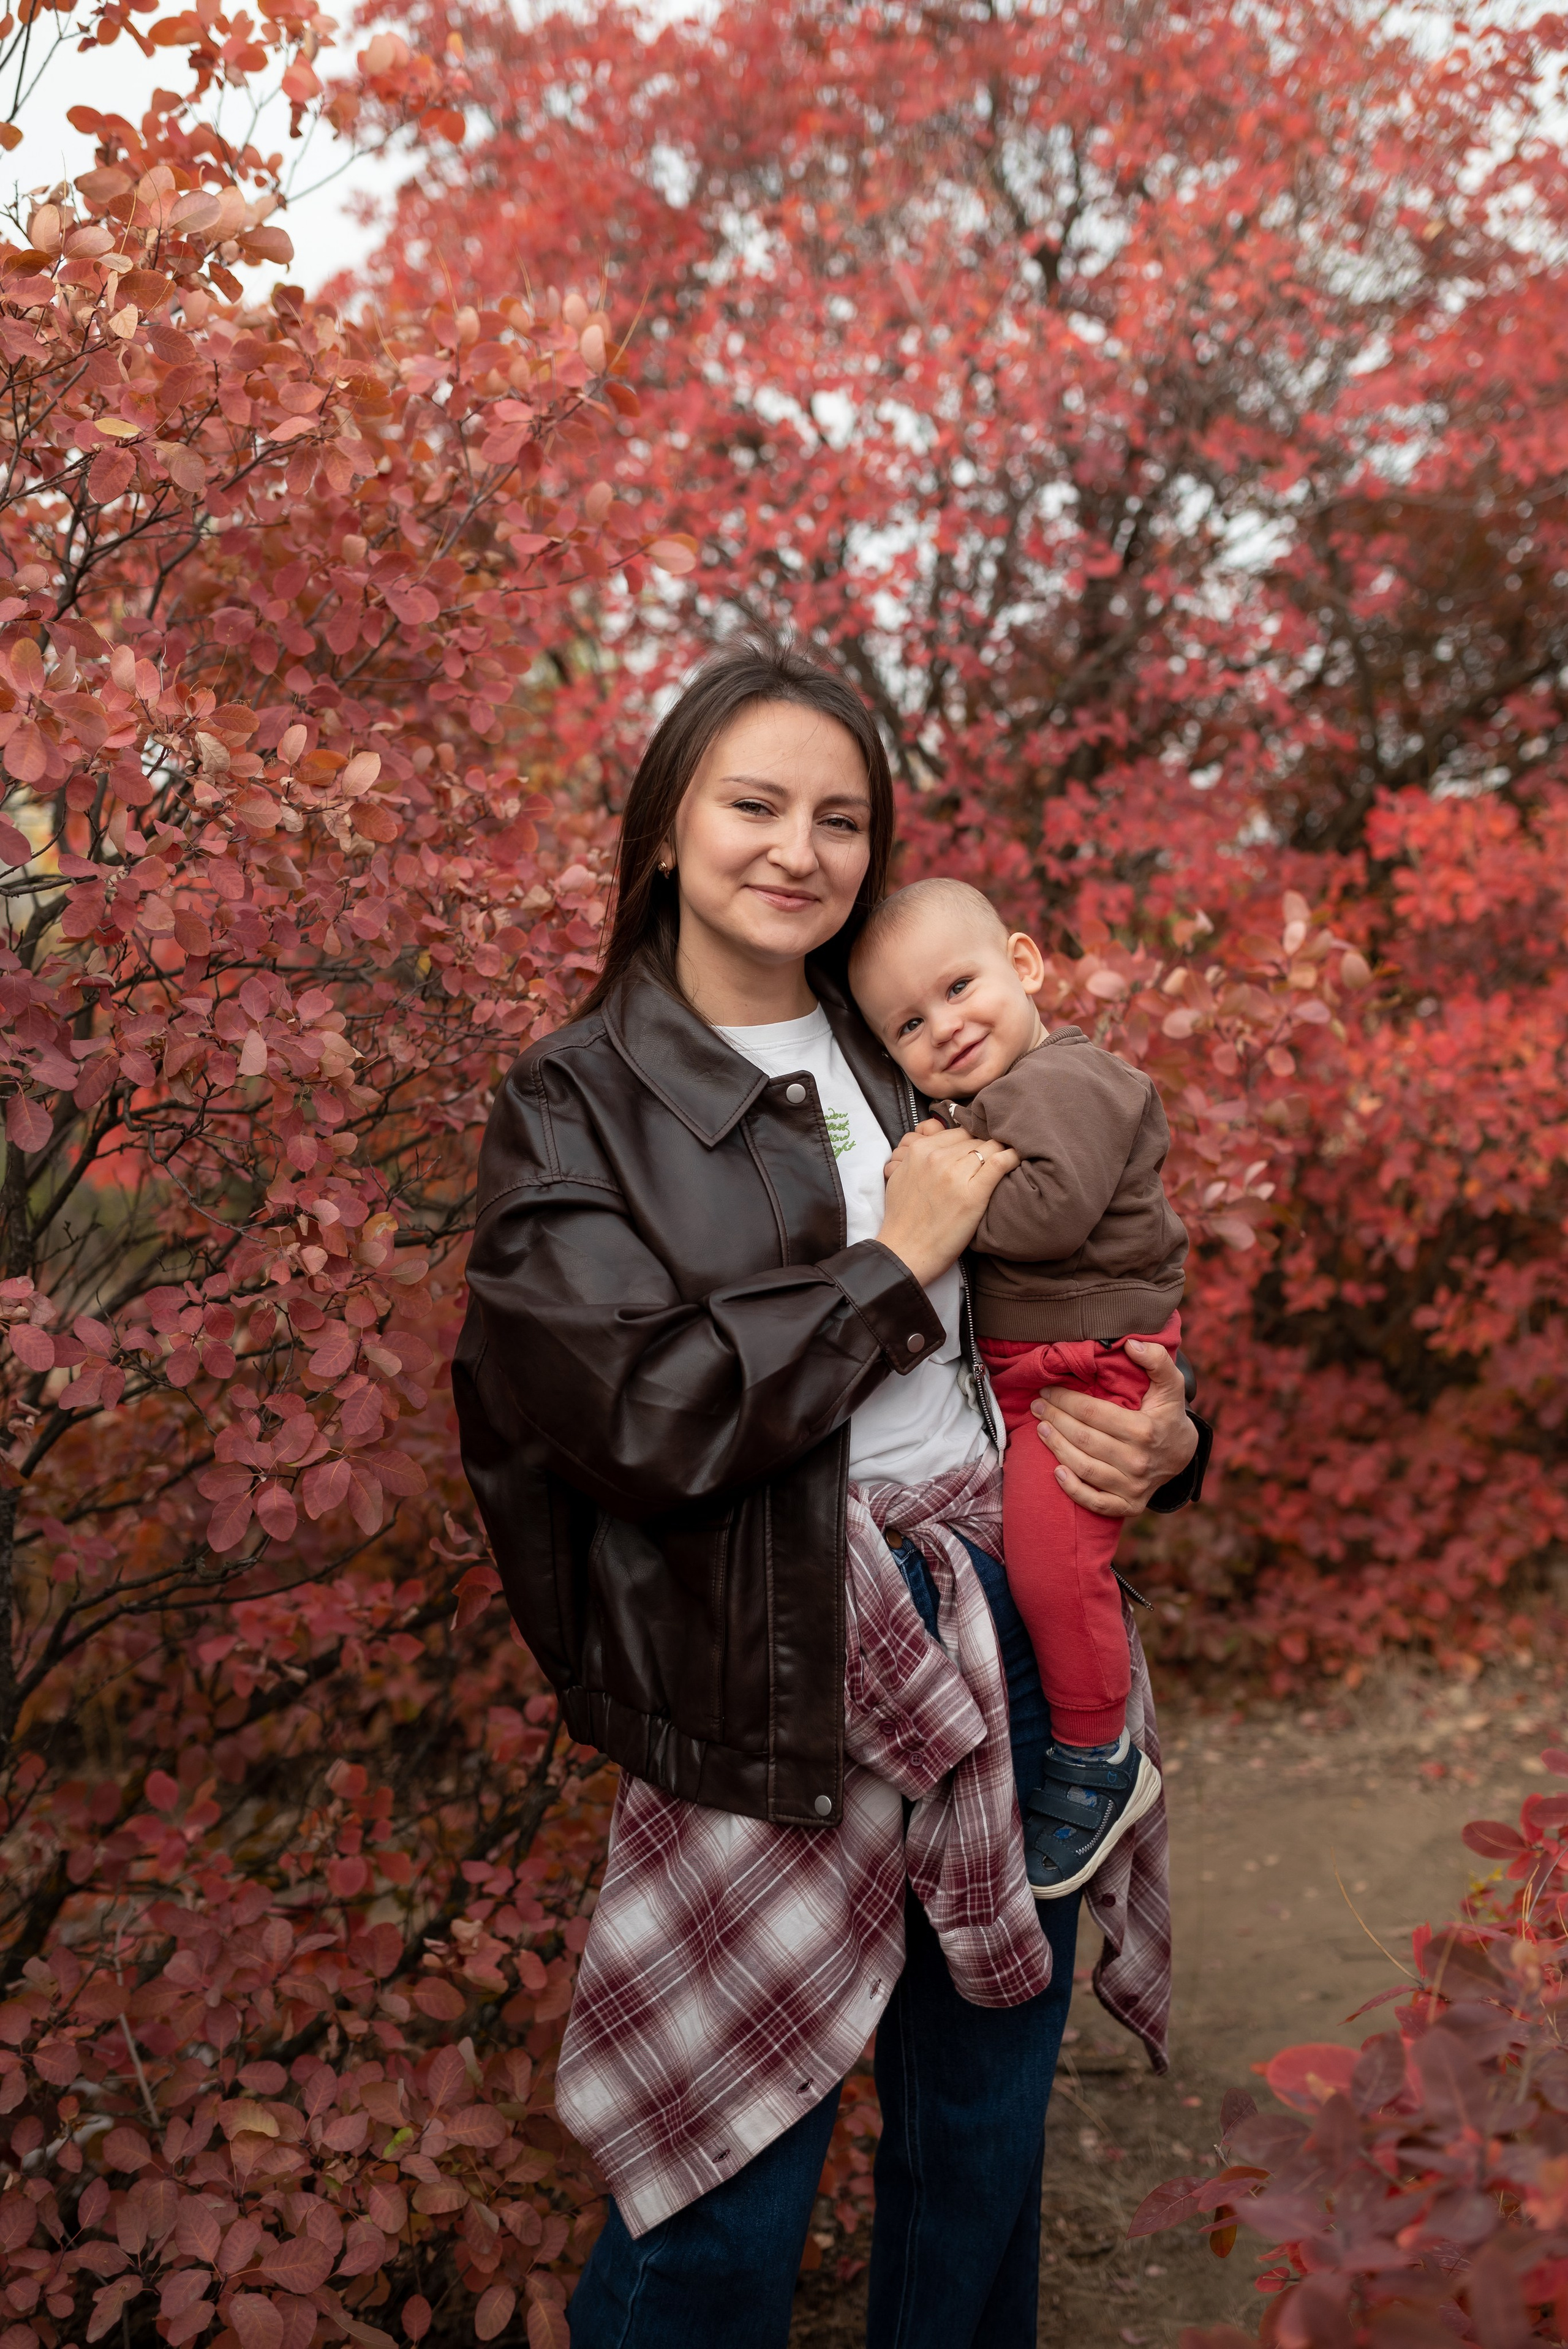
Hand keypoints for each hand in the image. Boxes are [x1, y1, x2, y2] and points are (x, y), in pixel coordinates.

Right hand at [877, 1123, 1017, 1289]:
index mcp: (920, 1151)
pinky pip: (999, 1163)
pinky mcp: (973, 1195)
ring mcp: (955, 1175)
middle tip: (991, 1162)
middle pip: (974, 1139)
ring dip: (999, 1153)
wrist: (904, 1252)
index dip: (970, 1142)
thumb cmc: (903, 1219)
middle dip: (984, 1148)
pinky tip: (1016, 1160)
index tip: (978, 1153)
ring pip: (989, 1147)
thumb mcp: (900, 1175)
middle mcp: (936, 1157)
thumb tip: (932, 1135)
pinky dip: (1011, 1158)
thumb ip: (916, 1154)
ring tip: (1006, 1163)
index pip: (958, 1132)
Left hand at [1030, 1340, 1197, 1517]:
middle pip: (1084, 1439)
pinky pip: (1096, 1503)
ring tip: (1040, 1428)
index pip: (1093, 1413)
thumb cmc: (1168, 1413)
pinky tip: (1056, 1472)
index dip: (1066, 1400)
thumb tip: (1133, 1344)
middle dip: (1055, 1420)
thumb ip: (1157, 1360)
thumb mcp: (1170, 1384)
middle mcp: (1138, 1461)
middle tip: (1037, 1406)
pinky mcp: (1130, 1505)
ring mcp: (1134, 1486)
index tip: (1047, 1389)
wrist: (1183, 1454)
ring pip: (1084, 1468)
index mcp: (1145, 1430)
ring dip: (1056, 1448)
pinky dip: (1074, 1490)